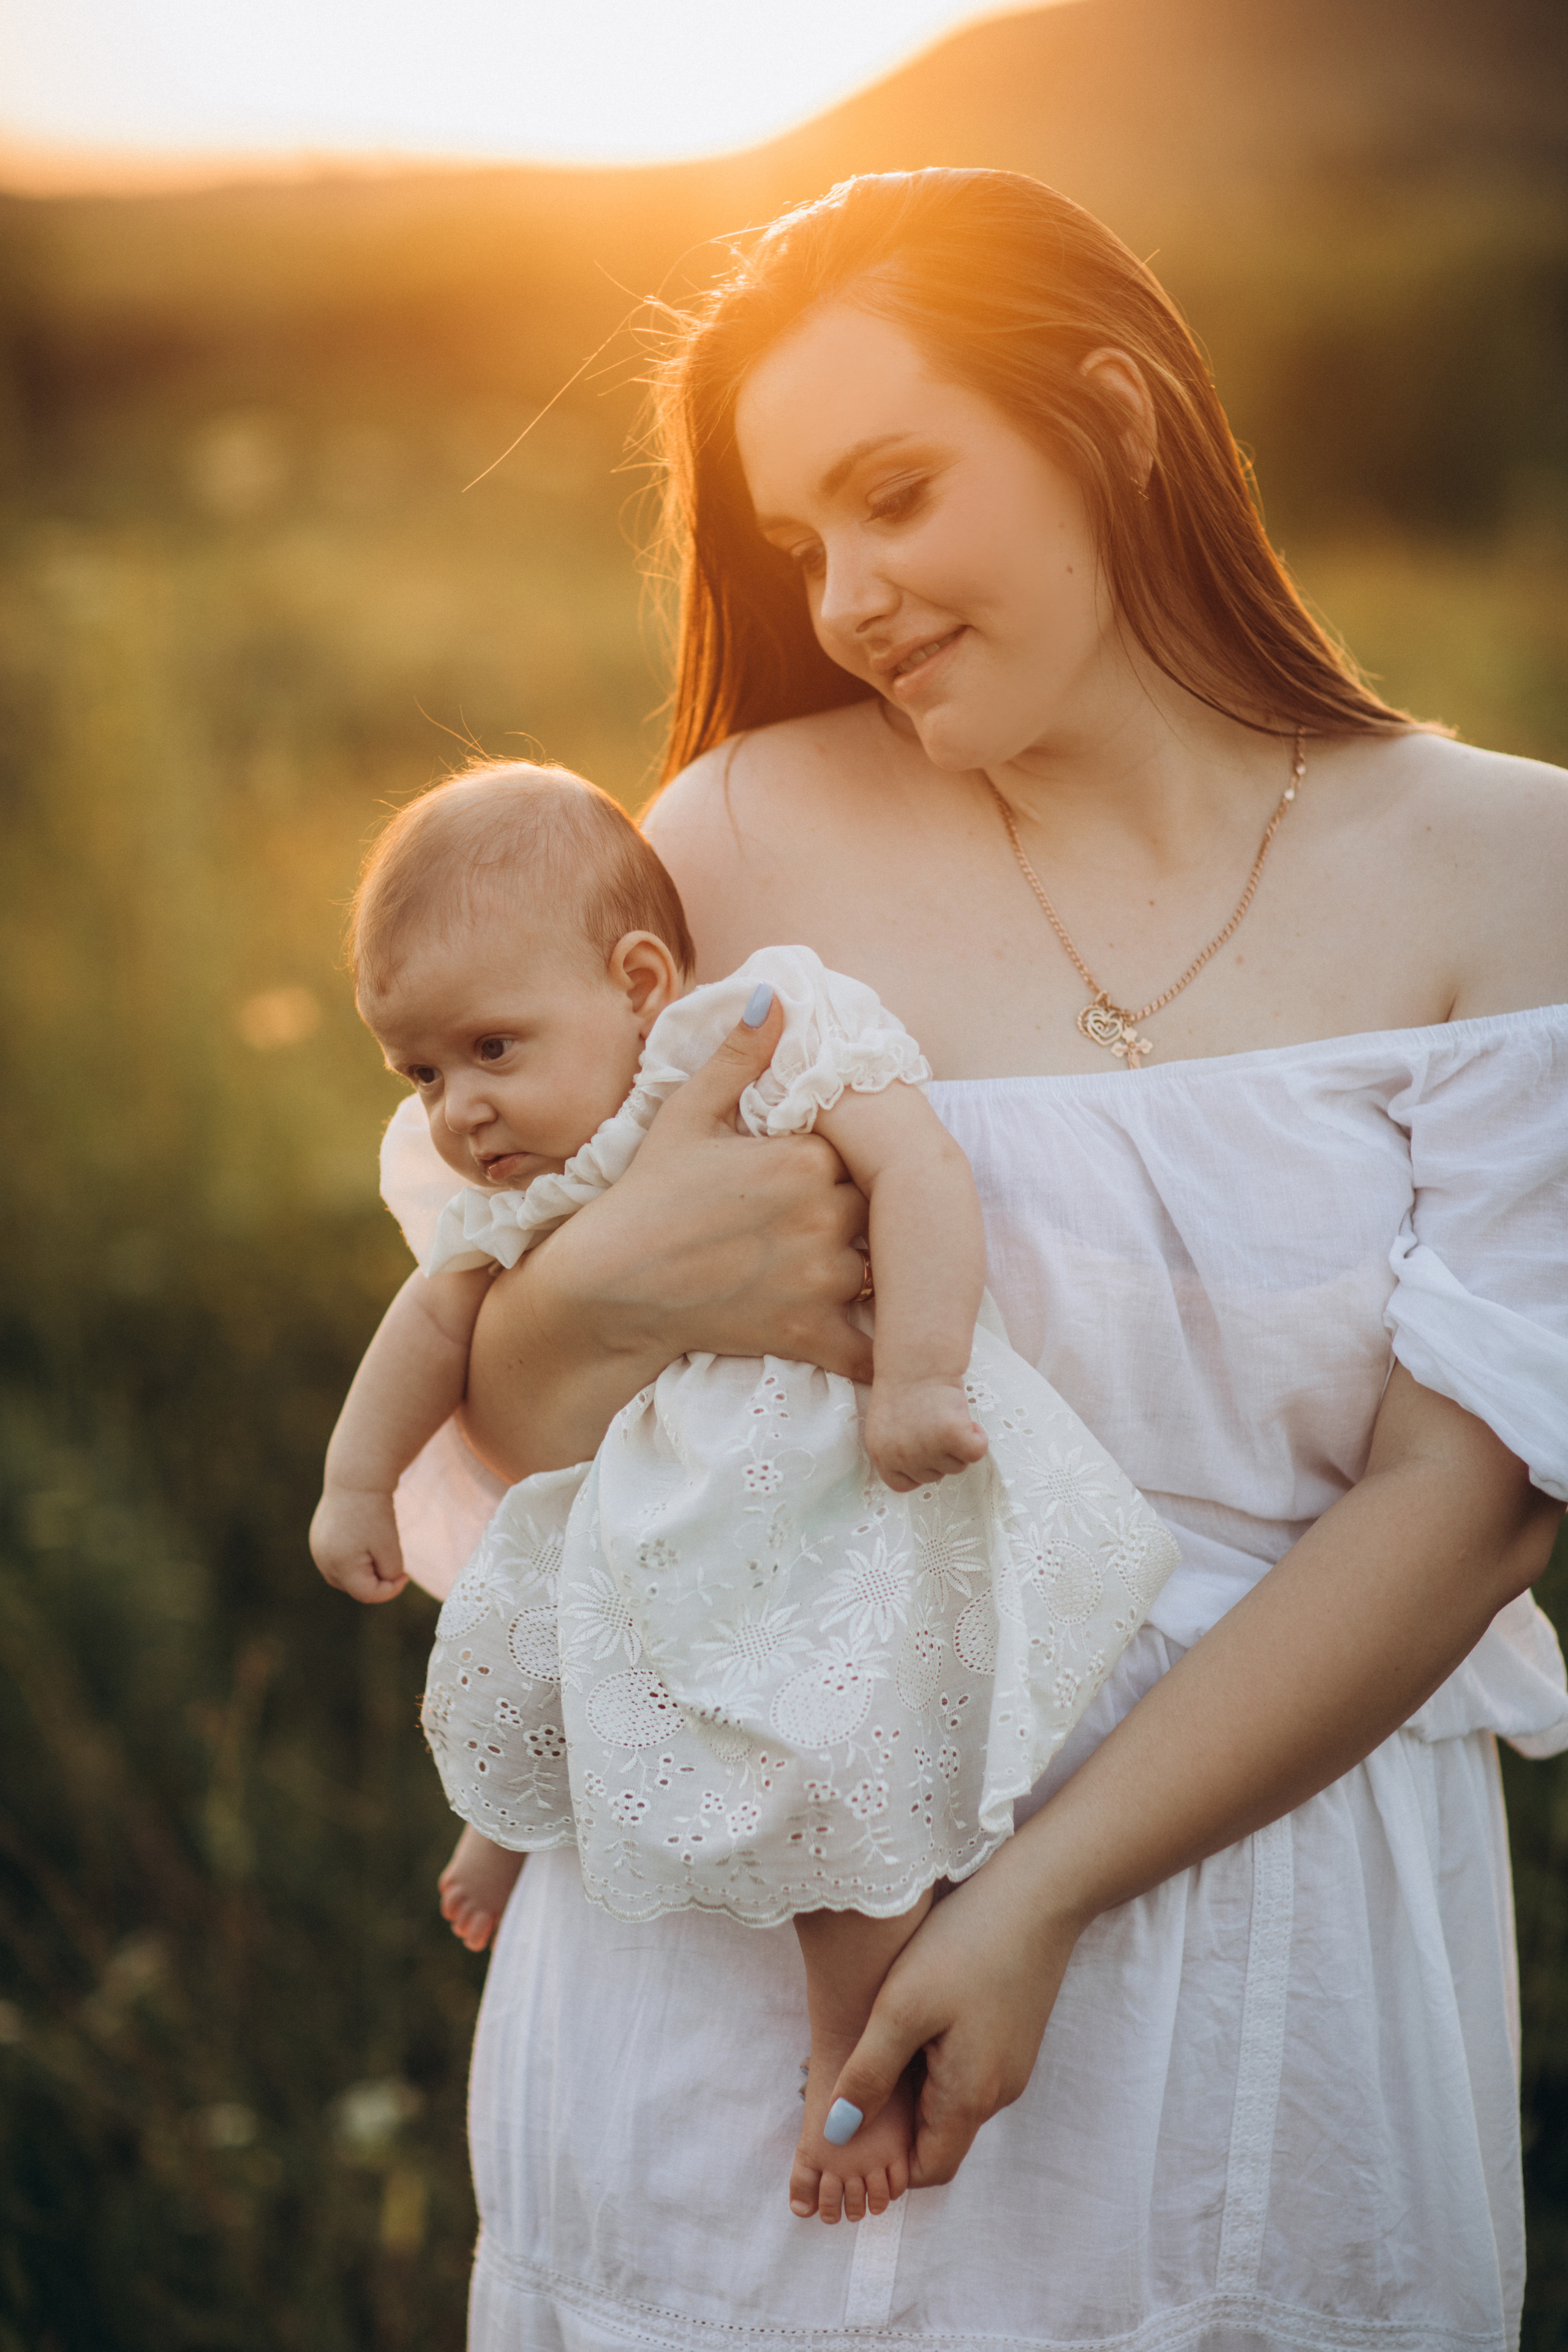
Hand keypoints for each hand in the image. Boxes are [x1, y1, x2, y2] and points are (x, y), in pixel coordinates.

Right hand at [308, 1484, 408, 1604]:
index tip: (406, 1575)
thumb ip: (389, 1574)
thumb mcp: (390, 1547)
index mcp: (339, 1565)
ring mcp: (317, 1551)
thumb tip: (384, 1583)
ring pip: (346, 1578)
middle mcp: (323, 1561)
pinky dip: (354, 1561)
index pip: (367, 1595)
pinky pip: (338, 1562)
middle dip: (376, 1580)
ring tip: (376, 1546)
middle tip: (390, 1556)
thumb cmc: (375, 1511)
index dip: (390, 1590)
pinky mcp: (318, 1541)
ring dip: (364, 1572)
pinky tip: (364, 1540)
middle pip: (355, 1588)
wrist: (356, 1478)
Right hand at [611, 992, 875, 1377]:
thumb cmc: (645, 1196)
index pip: (863, 1153)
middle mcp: (822, 1214)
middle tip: (829, 1222)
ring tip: (840, 1270)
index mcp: (805, 1157)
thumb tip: (775, 999)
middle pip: (875, 1210)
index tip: (823, 1172)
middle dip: (858, 1216)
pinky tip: (882, 1345)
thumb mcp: (685, 1114)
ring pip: (877, 1270)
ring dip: (866, 1271)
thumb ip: (737, 1059)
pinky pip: (868, 1347)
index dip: (847, 1164)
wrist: (608, 1285)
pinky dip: (878, 1350)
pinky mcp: (806, 1332)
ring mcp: (818, 1277)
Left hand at [824, 1831, 1084, 2187]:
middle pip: (940, 2136)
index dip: (887, 2162)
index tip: (850, 2127)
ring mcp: (1011, 2063)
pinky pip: (968, 2069)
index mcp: (971, 2097)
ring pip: (952, 2100)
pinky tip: (915, 2017)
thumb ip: (869, 2074)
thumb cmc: (964, 1945)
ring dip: (915, 2086)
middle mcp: (999, 2091)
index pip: (928, 2170)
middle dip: (897, 2123)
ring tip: (879, 2041)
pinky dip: (936, 2061)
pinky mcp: (1013, 2034)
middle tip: (854, 2078)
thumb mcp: (901, 2008)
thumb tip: (837, 2131)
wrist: (1038, 1894)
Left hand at [864, 1375, 987, 1492]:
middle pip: (934, 1477)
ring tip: (946, 1415)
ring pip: (956, 1466)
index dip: (918, 1468)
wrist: (919, 1360)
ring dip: (958, 1444)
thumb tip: (921, 1471)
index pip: (903, 1484)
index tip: (924, 1448)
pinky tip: (968, 1421)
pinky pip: (975, 1453)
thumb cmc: (906, 1389)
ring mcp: (925, 1447)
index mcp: (880, 1454)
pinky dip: (978, 1439)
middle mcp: (900, 1455)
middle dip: (940, 1453)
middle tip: (935, 1422)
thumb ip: (899, 1452)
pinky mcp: (951, 1434)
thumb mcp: (889, 1427)